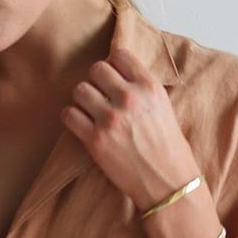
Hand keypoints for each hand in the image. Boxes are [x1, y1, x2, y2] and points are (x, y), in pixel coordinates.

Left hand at [60, 46, 200, 212]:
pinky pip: (69, 114)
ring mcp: (111, 119)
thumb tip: (119, 73)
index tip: (112, 77)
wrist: (168, 183)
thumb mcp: (163, 107)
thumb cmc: (169, 148)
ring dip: (82, 100)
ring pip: (79, 90)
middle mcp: (130, 98)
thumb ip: (142, 88)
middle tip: (99, 95)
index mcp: (149, 87)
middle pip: (95, 69)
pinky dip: (72, 118)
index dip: (113, 65)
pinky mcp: (95, 140)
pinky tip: (81, 124)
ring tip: (90, 111)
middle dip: (95, 81)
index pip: (119, 55)